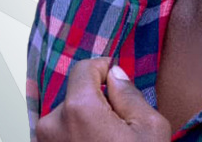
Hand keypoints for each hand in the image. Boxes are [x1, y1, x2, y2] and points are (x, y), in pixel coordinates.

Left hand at [35, 57, 171, 141]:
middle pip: (77, 93)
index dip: (106, 69)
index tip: (118, 81)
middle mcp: (53, 123)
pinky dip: (78, 137)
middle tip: (119, 123)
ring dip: (87, 120)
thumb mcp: (148, 126)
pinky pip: (63, 135)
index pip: (85, 67)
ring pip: (70, 115)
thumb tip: (116, 74)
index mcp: (79, 108)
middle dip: (98, 100)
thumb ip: (129, 93)